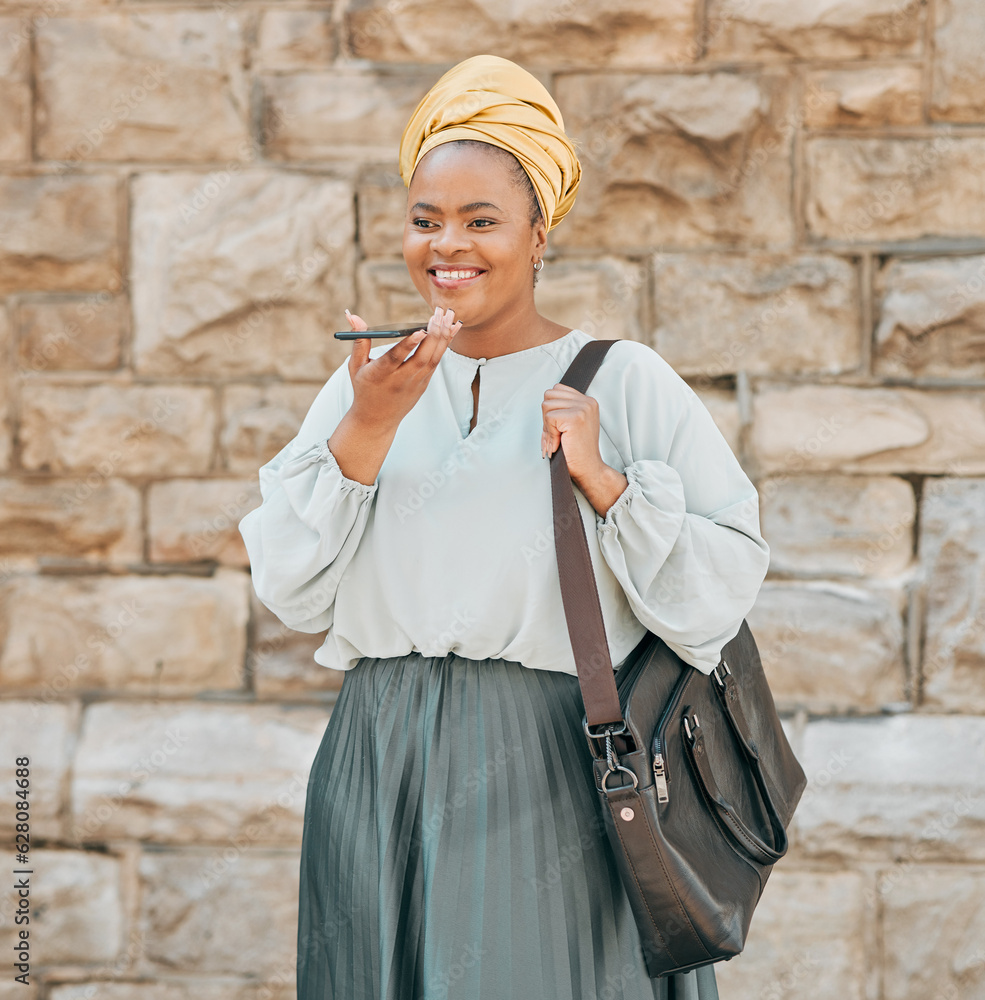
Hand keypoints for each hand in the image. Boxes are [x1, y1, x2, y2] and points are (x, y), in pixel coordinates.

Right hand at [344, 306, 462, 432]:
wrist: (377, 419)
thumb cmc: (364, 387)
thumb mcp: (355, 366)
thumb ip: (358, 340)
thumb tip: (353, 315)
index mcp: (380, 374)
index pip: (396, 358)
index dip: (408, 345)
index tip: (419, 330)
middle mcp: (400, 380)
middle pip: (420, 358)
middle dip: (432, 335)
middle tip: (438, 314)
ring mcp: (415, 383)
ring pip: (433, 360)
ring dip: (443, 337)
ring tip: (449, 316)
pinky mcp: (423, 384)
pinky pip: (436, 362)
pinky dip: (444, 345)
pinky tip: (452, 328)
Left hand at [541, 383, 605, 482]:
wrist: (588, 468)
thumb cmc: (577, 450)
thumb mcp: (571, 424)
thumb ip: (562, 409)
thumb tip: (545, 401)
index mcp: (587, 401)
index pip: (557, 389)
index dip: (551, 408)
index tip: (559, 426)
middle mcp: (587, 402)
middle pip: (549, 394)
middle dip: (547, 415)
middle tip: (556, 434)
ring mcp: (583, 408)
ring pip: (546, 405)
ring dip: (547, 425)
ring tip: (559, 438)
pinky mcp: (575, 418)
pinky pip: (548, 418)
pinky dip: (549, 432)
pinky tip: (560, 441)